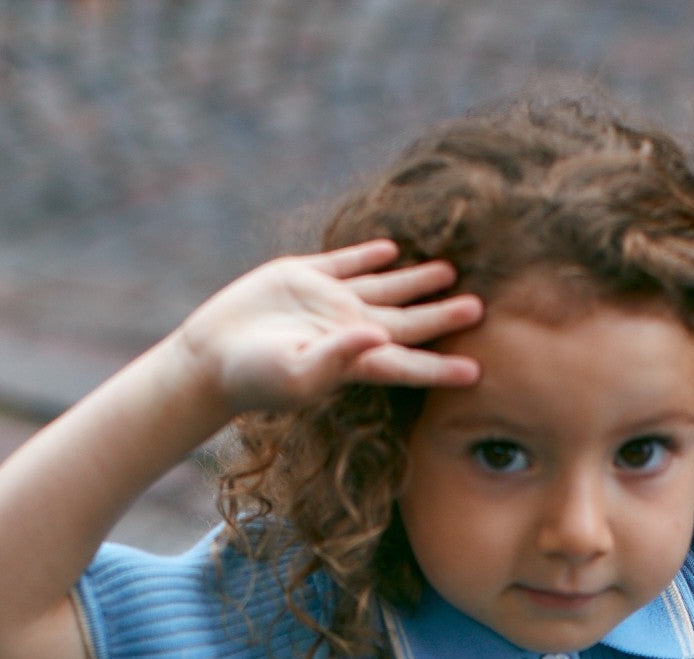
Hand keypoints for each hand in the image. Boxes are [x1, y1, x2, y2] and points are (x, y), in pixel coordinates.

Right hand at [174, 239, 483, 412]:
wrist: (212, 355)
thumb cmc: (253, 376)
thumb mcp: (296, 371)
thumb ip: (337, 356)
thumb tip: (377, 334)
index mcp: (355, 360)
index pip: (409, 364)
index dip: (443, 368)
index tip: (478, 372)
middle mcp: (350, 331)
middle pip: (408, 322)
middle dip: (444, 316)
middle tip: (481, 307)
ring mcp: (329, 303)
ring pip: (386, 287)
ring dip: (417, 279)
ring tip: (451, 270)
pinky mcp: (305, 278)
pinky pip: (347, 262)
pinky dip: (370, 255)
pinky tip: (392, 248)